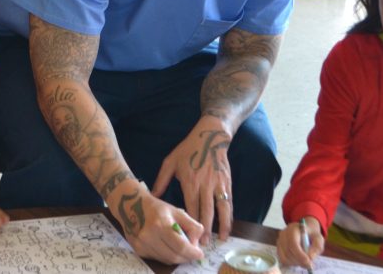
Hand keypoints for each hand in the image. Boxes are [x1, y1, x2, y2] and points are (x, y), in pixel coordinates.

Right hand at [109, 182, 205, 264]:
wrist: (130, 205)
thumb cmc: (157, 208)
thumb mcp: (177, 211)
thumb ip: (192, 226)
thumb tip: (197, 243)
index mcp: (160, 224)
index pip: (181, 246)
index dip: (193, 253)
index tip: (200, 254)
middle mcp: (149, 236)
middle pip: (174, 256)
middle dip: (186, 257)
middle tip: (192, 253)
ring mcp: (142, 244)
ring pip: (166, 260)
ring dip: (177, 258)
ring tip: (181, 250)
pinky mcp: (138, 250)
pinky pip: (158, 258)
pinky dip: (166, 256)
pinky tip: (168, 247)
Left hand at [152, 119, 232, 242]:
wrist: (210, 137)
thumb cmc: (187, 150)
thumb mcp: (170, 162)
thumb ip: (161, 180)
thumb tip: (152, 196)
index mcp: (190, 182)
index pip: (191, 207)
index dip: (190, 223)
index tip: (188, 236)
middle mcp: (205, 185)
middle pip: (206, 212)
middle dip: (204, 230)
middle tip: (202, 245)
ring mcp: (218, 184)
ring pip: (221, 209)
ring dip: (220, 225)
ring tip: (219, 239)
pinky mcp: (227, 183)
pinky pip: (229, 203)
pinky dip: (229, 215)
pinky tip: (228, 225)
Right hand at [277, 216, 322, 269]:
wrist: (306, 230)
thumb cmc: (312, 235)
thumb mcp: (319, 239)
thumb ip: (316, 247)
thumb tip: (310, 258)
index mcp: (293, 229)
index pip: (293, 243)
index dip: (300, 254)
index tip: (308, 262)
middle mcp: (283, 234)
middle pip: (288, 252)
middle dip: (299, 261)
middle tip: (309, 264)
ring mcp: (279, 241)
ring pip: (284, 257)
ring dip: (295, 263)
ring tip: (304, 261)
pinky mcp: (278, 248)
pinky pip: (282, 259)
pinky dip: (291, 263)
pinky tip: (298, 260)